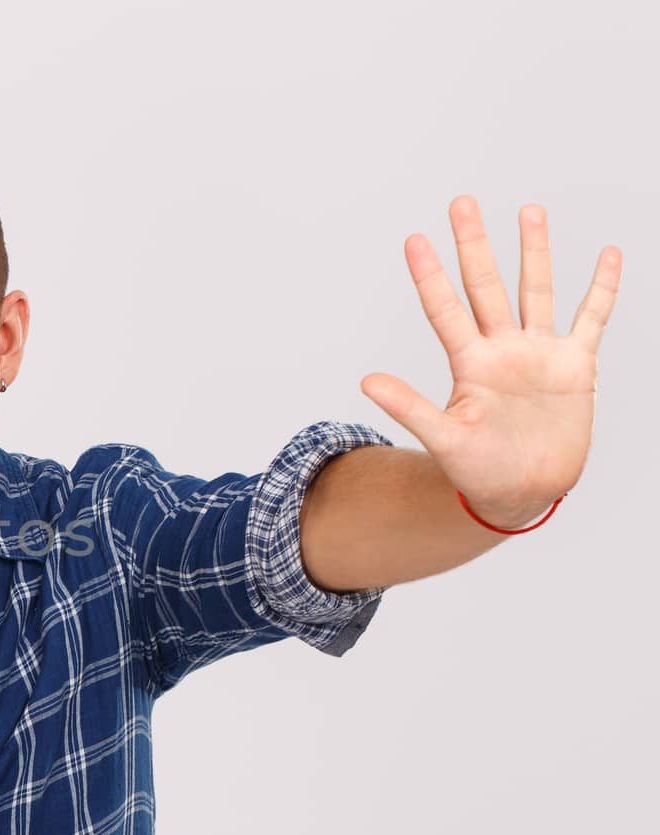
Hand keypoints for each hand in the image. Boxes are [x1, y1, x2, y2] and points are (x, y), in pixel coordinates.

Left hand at [361, 195, 621, 527]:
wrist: (522, 493)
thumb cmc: (478, 472)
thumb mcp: (443, 440)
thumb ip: (409, 407)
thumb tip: (365, 381)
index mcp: (469, 364)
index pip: (446, 309)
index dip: (430, 275)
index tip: (414, 239)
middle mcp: (502, 349)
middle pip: (487, 285)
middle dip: (474, 245)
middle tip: (460, 202)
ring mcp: (539, 354)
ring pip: (537, 290)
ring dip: (534, 252)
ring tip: (528, 210)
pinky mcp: (574, 366)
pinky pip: (593, 318)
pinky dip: (602, 288)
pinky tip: (608, 254)